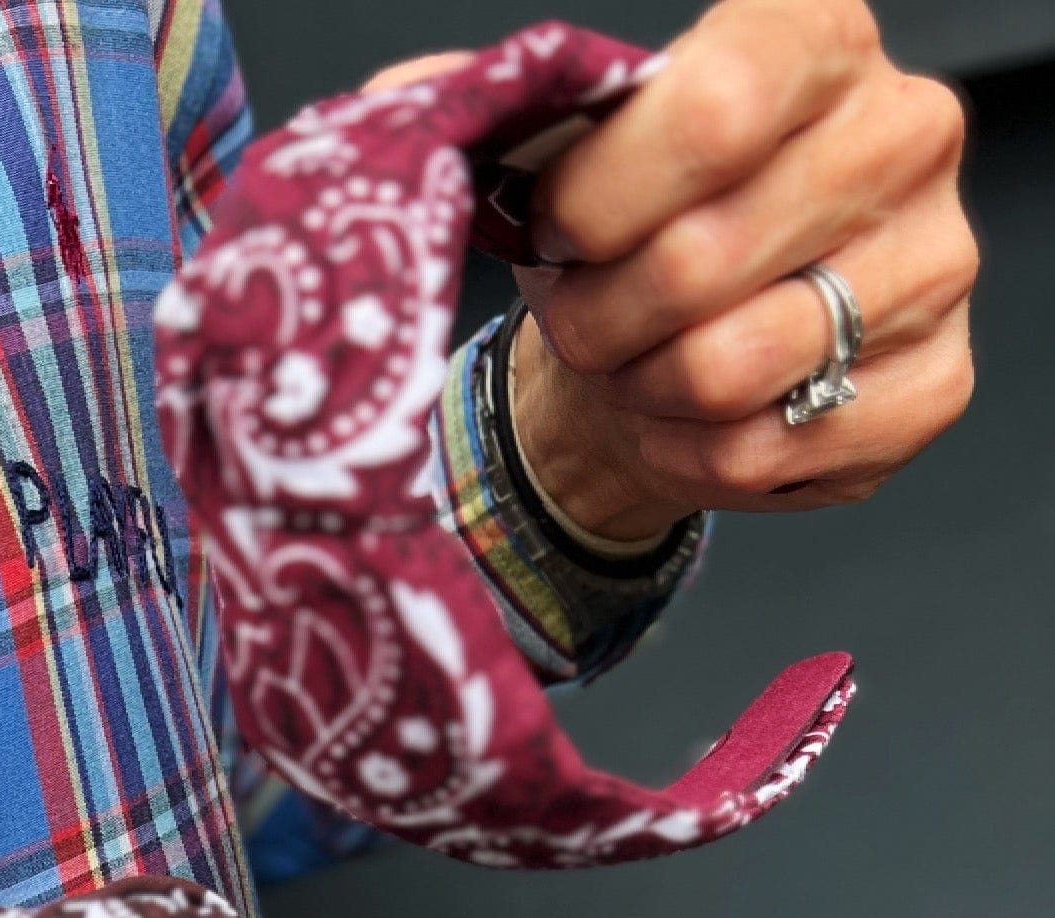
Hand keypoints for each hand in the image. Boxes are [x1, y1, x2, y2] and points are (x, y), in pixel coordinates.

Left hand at [508, 0, 975, 538]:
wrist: (671, 356)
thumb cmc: (623, 243)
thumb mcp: (558, 159)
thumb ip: (497, 117)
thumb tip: (403, 111)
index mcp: (815, 40)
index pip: (713, 109)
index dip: (601, 198)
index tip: (555, 232)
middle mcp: (901, 134)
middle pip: (701, 257)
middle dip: (601, 317)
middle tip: (586, 322)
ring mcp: (933, 264)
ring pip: (728, 366)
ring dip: (642, 390)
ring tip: (635, 370)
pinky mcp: (932, 385)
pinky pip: (766, 447)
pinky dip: (693, 456)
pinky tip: (689, 421)